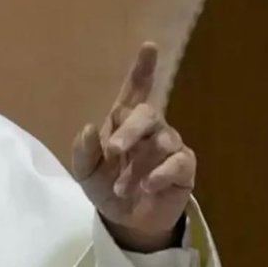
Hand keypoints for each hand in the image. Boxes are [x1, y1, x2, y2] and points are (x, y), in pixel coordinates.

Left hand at [71, 42, 194, 251]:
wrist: (126, 220)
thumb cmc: (106, 187)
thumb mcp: (85, 172)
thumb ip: (84, 150)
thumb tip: (89, 127)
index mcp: (123, 122)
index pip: (135, 90)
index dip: (143, 69)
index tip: (149, 46)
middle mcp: (149, 129)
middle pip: (147, 113)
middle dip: (129, 130)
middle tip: (114, 151)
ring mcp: (169, 146)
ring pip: (160, 141)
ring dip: (137, 165)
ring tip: (123, 188)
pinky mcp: (184, 167)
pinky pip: (177, 162)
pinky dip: (159, 173)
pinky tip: (147, 185)